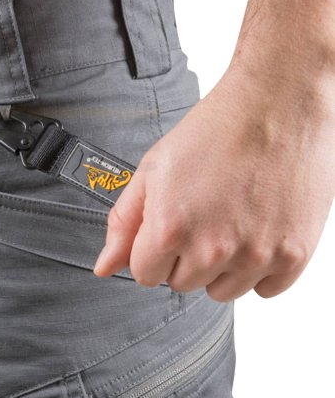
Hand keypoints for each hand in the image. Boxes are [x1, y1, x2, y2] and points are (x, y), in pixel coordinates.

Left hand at [92, 59, 334, 301]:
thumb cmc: (214, 131)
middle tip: (199, 215)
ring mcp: (256, 255)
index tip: (165, 228)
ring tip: (228, 220)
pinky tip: (254, 230)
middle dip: (182, 256)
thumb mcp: (152, 170)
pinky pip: (265, 289)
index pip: (144, 275)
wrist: (275, 105)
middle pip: (181, 283)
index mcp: (170, 229)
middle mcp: (212, 250)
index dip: (150, 251)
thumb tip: (103, 267)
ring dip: (219, 267)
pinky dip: (258, 268)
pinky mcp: (293, 255)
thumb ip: (124, 223)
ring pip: (221, 291)